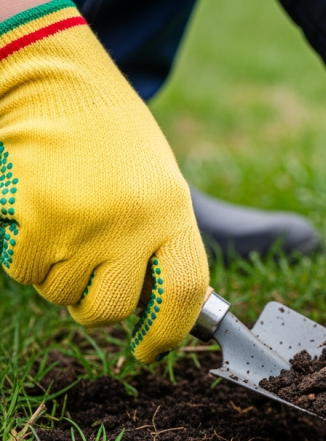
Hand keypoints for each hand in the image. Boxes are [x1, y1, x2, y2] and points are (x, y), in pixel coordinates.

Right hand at [0, 1, 207, 361]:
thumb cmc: (112, 140)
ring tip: (61, 226)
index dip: (169, 334)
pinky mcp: (39, 220)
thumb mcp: (160, 186)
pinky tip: (31, 218)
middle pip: (113, 309)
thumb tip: (166, 304)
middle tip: (86, 284)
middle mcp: (135, 225)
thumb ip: (163, 240)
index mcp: (174, 215)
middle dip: (94, 310)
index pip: (186, 294)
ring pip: (62, 293)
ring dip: (55, 275)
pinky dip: (21, 255)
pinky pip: (25, 270)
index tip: (152, 353)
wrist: (59, 84)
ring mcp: (86, 225)